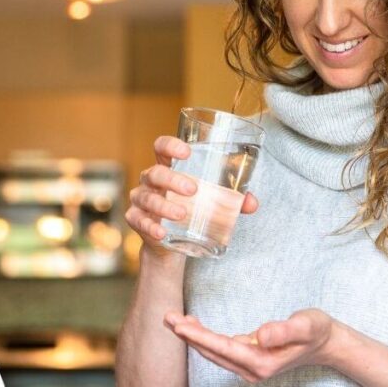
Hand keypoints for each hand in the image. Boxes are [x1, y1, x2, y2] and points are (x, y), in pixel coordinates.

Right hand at [126, 135, 259, 260]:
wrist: (171, 242)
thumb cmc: (191, 210)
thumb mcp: (210, 201)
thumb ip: (231, 200)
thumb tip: (252, 203)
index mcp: (168, 167)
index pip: (161, 147)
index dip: (170, 145)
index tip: (187, 151)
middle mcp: (151, 180)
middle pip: (156, 173)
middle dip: (173, 179)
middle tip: (193, 189)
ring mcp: (141, 200)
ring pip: (147, 198)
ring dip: (164, 206)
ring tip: (182, 214)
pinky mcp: (136, 220)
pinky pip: (139, 221)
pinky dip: (150, 226)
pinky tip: (162, 232)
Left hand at [164, 308, 336, 382]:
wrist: (326, 342)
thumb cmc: (316, 330)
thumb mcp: (306, 325)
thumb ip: (285, 330)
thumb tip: (261, 335)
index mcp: (262, 361)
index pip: (223, 347)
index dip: (199, 336)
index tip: (179, 326)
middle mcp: (252, 369)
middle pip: (213, 351)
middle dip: (188, 335)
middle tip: (166, 316)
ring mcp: (249, 366)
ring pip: (214, 351)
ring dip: (193, 336)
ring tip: (173, 319)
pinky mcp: (248, 358)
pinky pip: (220, 349)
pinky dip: (204, 337)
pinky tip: (194, 325)